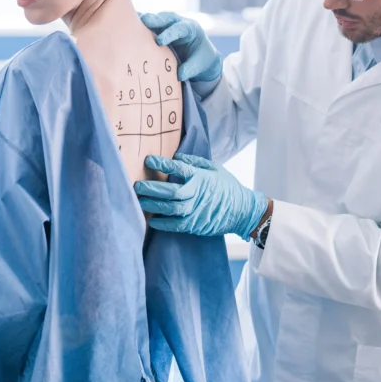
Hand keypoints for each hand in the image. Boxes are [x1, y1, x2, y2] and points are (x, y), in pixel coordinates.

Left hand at [134, 153, 268, 241]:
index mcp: (201, 177)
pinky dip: (164, 224)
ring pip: (171, 209)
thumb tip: (177, 156)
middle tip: (137, 186)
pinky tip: (152, 221)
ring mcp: (197, 211)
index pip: (179, 168)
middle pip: (171, 192)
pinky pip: (177, 225)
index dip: (162, 164)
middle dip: (152, 188)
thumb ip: (195, 162)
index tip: (148, 160)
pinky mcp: (197, 224)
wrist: (243, 211)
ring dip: (154, 206)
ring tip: (140, 202)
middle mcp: (198, 194)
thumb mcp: (215, 168)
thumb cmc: (228, 187)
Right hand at [140, 12, 222, 83]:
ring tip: (132, 22)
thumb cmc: (202, 59)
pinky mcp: (159, 29)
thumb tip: (180, 75)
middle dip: (155, 20)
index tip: (160, 41)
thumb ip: (191, 68)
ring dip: (145, 20)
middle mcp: (179, 23)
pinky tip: (129, 25)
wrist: (201, 55)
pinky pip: (149, 24)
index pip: (180, 28)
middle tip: (143, 21)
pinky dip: (140, 24)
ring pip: (156, 19)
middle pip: (166, 18)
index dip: (170, 33)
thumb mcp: (201, 65)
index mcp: (191, 29)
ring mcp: (168, 24)